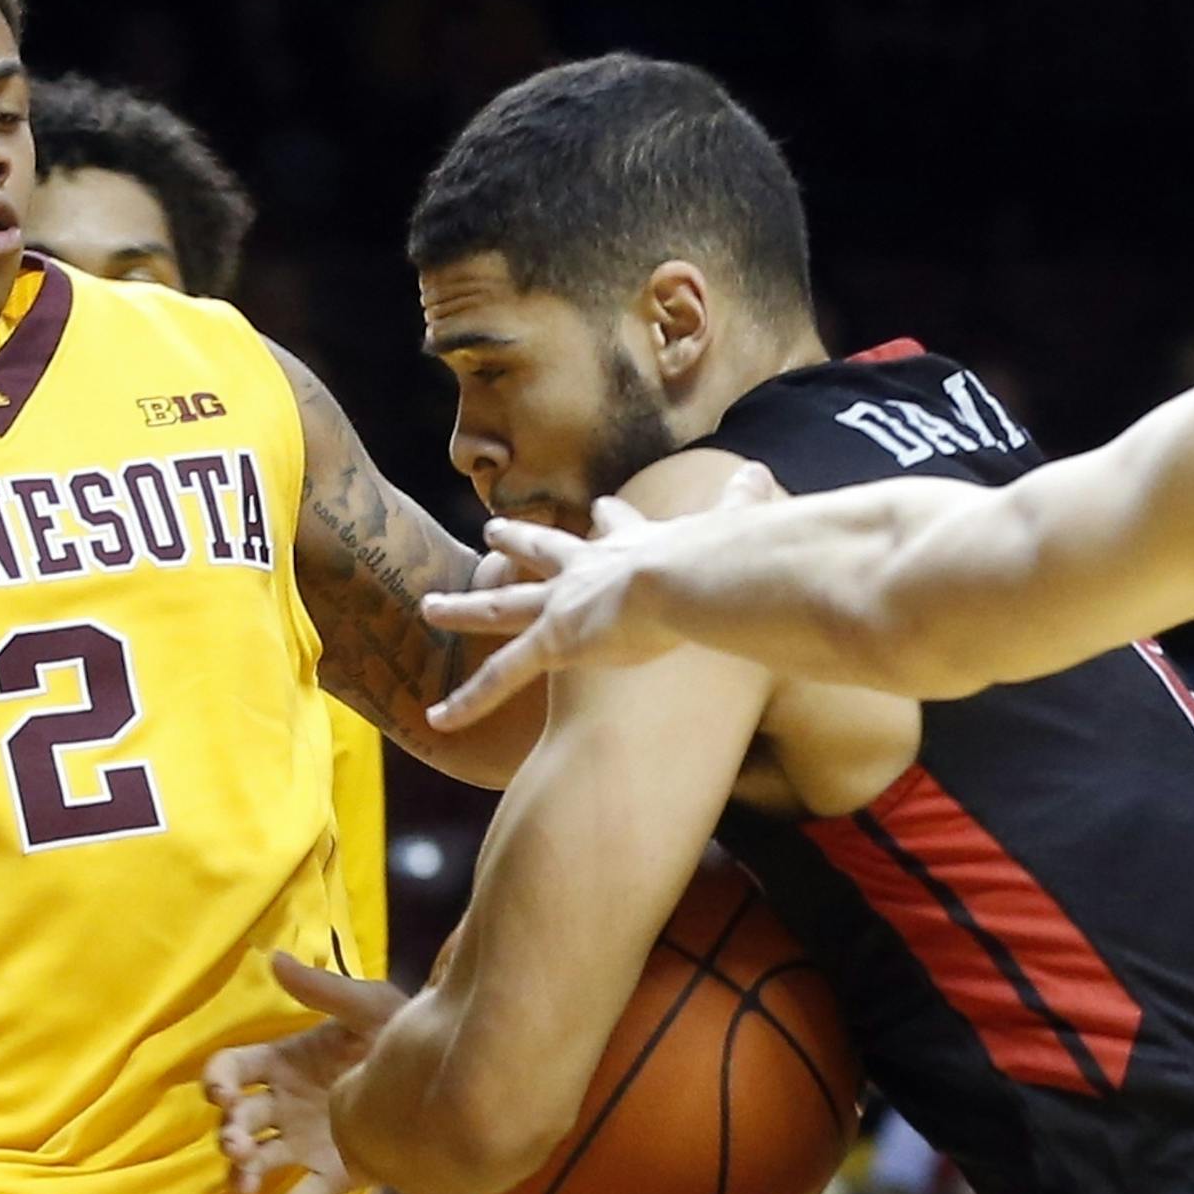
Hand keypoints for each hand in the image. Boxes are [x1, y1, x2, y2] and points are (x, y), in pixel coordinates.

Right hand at [204, 955, 406, 1193]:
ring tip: (248, 1179)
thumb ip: (323, 990)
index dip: (218, 1079)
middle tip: (237, 1140)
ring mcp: (303, 1142)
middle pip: (240, 1119)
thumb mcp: (367, 1006)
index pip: (233, 1069)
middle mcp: (284, 1105)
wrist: (448, 1079)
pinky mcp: (332, 1174)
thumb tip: (275, 958)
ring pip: (259, 1161)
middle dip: (230, 1130)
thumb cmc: (399, 1034)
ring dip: (244, 1171)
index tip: (220, 1090)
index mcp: (284, 1061)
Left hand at [421, 461, 778, 730]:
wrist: (693, 574)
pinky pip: (499, 677)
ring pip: (499, 607)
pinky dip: (468, 700)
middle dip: (517, 541)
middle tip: (493, 531)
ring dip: (463, 607)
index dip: (612, 518)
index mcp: (634, 544)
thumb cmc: (722, 556)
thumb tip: (763, 474)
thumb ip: (743, 503)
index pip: (616, 525)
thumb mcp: (732, 523)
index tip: (603, 505)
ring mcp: (564, 604)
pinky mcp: (553, 641)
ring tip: (430, 605)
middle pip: (542, 550)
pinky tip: (437, 719)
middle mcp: (588, 568)